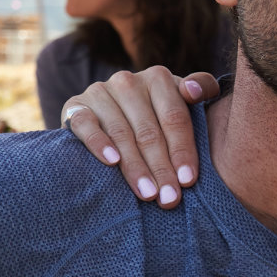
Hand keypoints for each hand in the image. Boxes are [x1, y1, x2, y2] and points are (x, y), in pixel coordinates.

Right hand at [61, 68, 218, 208]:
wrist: (107, 116)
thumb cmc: (157, 116)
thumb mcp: (182, 102)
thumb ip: (201, 89)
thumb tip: (194, 91)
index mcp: (159, 78)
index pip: (175, 118)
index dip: (182, 151)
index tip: (187, 181)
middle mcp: (128, 81)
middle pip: (149, 131)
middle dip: (161, 168)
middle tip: (169, 198)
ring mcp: (100, 91)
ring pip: (121, 133)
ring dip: (135, 166)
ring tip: (147, 194)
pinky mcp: (76, 106)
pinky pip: (86, 125)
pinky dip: (98, 143)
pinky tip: (112, 163)